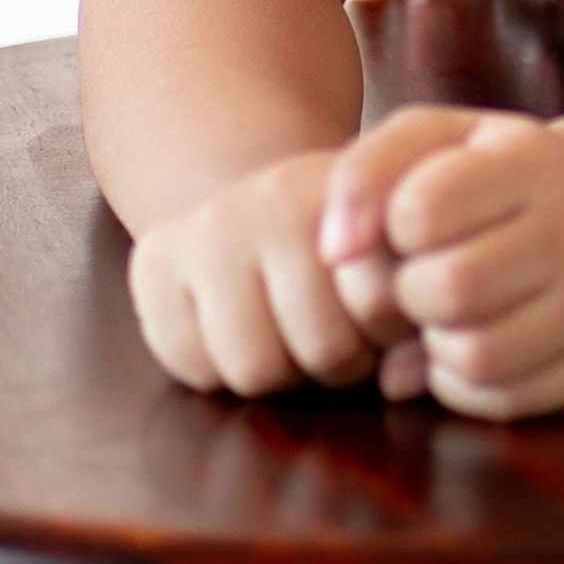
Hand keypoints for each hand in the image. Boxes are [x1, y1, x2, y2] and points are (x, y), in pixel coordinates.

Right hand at [127, 149, 413, 396]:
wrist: (254, 196)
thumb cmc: (343, 243)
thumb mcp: (393, 247)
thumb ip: (412, 290)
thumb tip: (404, 371)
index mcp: (347, 189)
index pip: (383, 307)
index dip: (386, 334)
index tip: (380, 318)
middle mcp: (273, 198)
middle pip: (323, 350)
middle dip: (337, 363)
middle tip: (335, 341)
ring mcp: (207, 228)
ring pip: (254, 371)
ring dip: (278, 374)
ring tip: (289, 341)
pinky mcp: (151, 262)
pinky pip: (191, 367)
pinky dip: (215, 371)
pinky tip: (235, 333)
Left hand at [320, 106, 563, 418]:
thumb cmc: (480, 177)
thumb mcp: (426, 143)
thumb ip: (362, 174)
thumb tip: (334, 253)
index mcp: (529, 158)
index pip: (420, 210)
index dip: (392, 228)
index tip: (407, 225)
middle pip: (451, 290)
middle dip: (412, 294)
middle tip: (419, 279)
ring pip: (478, 355)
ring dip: (436, 344)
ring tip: (443, 315)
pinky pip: (503, 398)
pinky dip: (464, 383)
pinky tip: (469, 343)